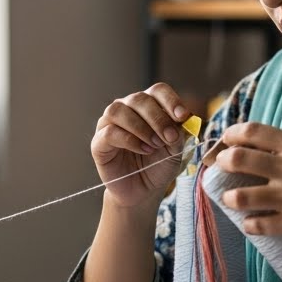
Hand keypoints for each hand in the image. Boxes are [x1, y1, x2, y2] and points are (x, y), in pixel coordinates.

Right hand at [91, 83, 194, 208]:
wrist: (143, 191)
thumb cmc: (158, 165)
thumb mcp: (175, 150)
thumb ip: (178, 133)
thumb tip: (183, 120)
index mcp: (148, 106)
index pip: (158, 91)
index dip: (170, 100)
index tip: (183, 115)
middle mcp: (126, 109)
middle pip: (139, 99)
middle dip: (158, 118)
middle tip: (170, 137)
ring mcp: (109, 124)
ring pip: (119, 111)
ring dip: (141, 127)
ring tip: (155, 145)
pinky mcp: (99, 142)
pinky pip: (109, 132)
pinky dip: (129, 140)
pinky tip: (143, 150)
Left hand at [212, 122, 281, 254]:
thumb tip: (254, 150)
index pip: (252, 131)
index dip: (231, 135)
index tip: (224, 142)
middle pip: (238, 158)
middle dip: (221, 163)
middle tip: (219, 169)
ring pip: (240, 197)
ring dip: (228, 199)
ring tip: (229, 200)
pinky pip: (258, 225)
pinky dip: (249, 225)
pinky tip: (249, 224)